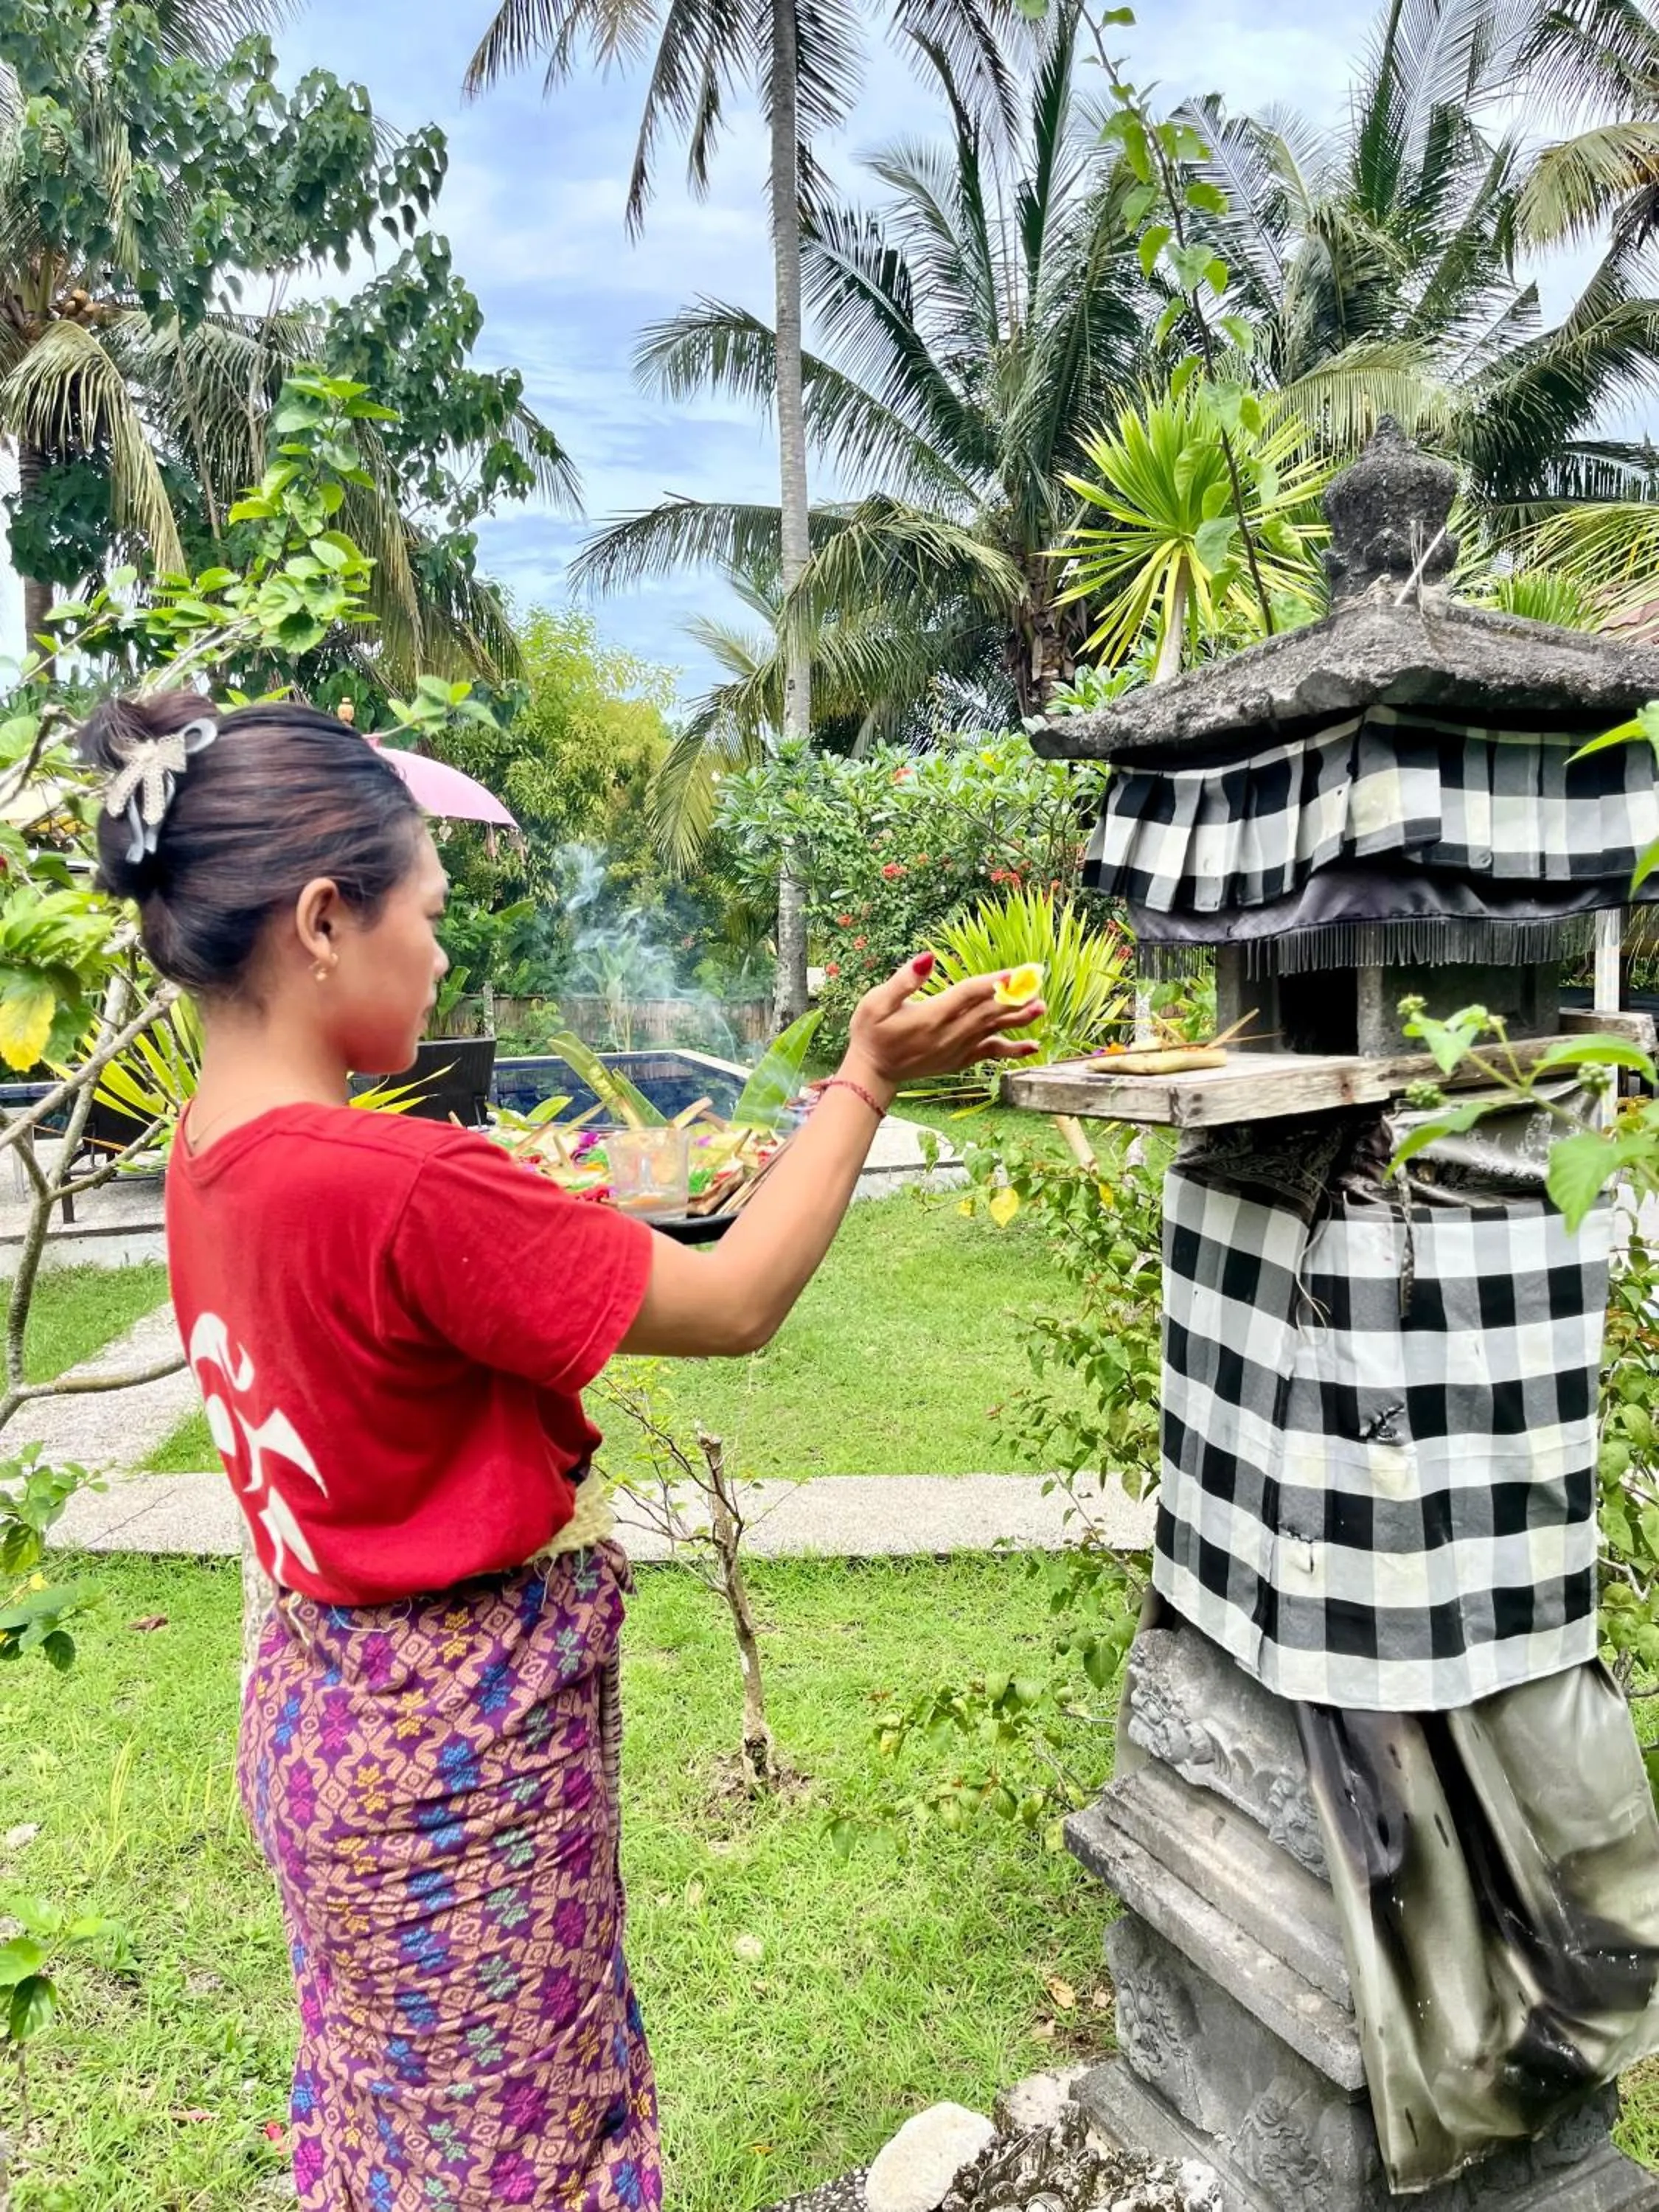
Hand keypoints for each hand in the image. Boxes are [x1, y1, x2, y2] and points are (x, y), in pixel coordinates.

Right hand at [843, 954, 1044, 1091]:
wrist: (873, 1071)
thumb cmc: (871, 1032)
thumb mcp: (875, 1002)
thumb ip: (903, 981)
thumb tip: (926, 958)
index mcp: (931, 1016)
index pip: (968, 995)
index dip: (993, 982)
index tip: (1015, 972)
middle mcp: (948, 1034)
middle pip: (987, 1011)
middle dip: (1013, 995)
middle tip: (1036, 981)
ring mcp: (956, 1050)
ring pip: (993, 1031)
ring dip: (1018, 1019)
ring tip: (1041, 1008)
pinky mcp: (959, 1060)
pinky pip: (990, 1054)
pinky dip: (1012, 1050)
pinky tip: (1033, 1046)